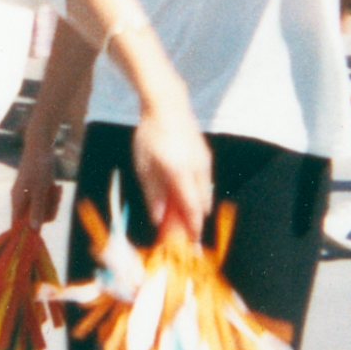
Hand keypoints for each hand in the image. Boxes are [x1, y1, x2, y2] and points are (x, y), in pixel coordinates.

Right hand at [9, 137, 61, 231]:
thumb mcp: (40, 190)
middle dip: (49, 210)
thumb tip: (34, 229)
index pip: (17, 225)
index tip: (41, 233)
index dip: (27, 232)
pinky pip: (46, 201)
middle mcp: (21, 201)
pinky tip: (57, 186)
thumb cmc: (39, 167)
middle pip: (34, 219)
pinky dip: (53, 196)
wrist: (41, 146)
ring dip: (53, 202)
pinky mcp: (37, 190)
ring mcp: (29, 195)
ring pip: (42, 210)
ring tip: (57, 188)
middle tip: (55, 197)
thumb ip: (37, 210)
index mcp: (18, 202)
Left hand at [130, 107, 211, 241]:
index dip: (193, 228)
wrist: (167, 106)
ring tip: (181, 215)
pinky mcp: (206, 156)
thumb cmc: (150, 136)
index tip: (190, 243)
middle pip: (202, 205)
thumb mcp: (144, 167)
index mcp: (180, 173)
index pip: (192, 209)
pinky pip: (205, 182)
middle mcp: (197, 170)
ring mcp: (205, 162)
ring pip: (205, 194)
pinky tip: (184, 194)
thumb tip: (158, 218)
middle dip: (194, 221)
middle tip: (183, 232)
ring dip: (196, 207)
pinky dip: (198, 193)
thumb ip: (152, 194)